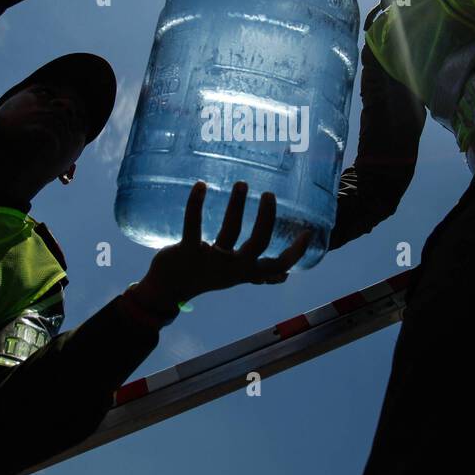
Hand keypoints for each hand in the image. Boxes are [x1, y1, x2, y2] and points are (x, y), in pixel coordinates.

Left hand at [142, 181, 310, 304]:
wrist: (167, 290)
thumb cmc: (204, 278)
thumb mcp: (235, 277)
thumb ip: (259, 274)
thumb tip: (285, 276)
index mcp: (245, 271)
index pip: (276, 265)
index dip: (295, 252)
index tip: (307, 232)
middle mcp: (231, 268)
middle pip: (257, 243)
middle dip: (266, 218)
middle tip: (269, 194)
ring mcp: (210, 261)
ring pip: (229, 231)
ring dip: (237, 205)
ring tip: (242, 184)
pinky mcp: (188, 252)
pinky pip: (193, 226)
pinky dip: (196, 205)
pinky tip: (200, 185)